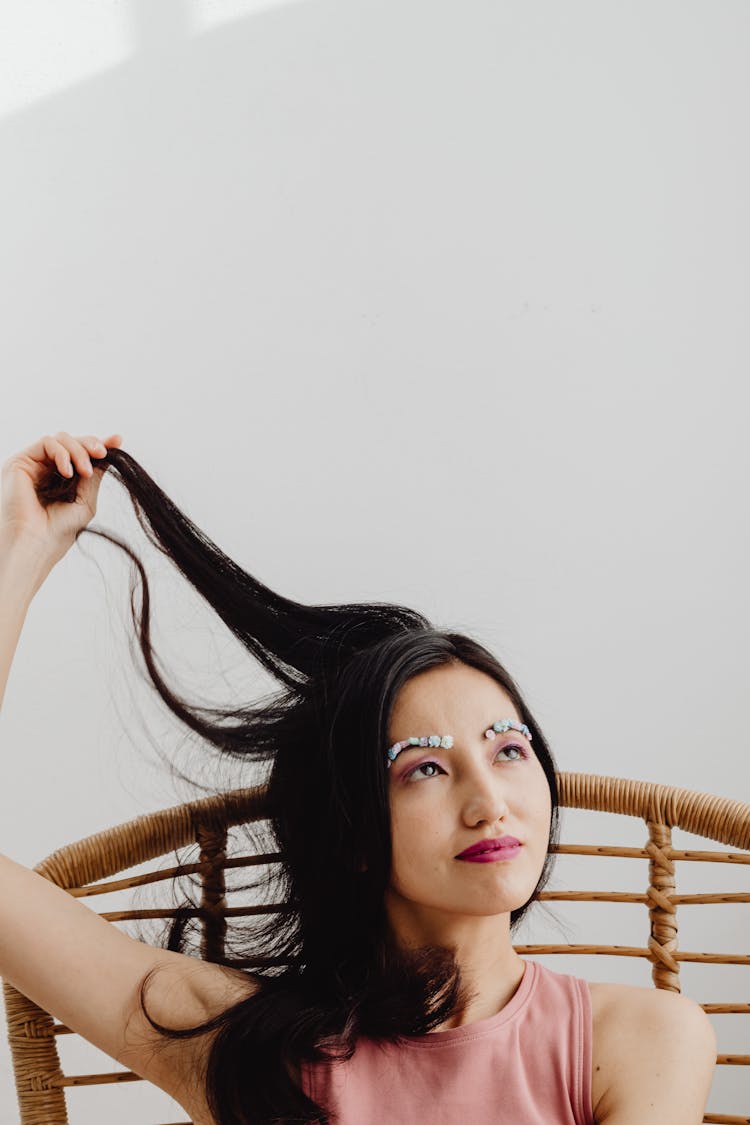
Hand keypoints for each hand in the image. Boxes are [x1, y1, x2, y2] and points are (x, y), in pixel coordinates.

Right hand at [0, 431, 122, 577]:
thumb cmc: (57, 531)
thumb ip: (95, 474)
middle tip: (102, 454)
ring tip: (85, 472)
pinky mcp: (20, 462)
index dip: (99, 445)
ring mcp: (32, 465)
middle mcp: (45, 470)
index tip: (117, 440)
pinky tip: (68, 472)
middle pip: (72, 442)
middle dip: (90, 445)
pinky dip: (62, 453)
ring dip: (79, 451)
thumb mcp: (85, 499)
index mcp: (60, 480)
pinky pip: (46, 442)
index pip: (81, 455)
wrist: (34, 544)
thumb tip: (112, 446)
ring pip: (60, 439)